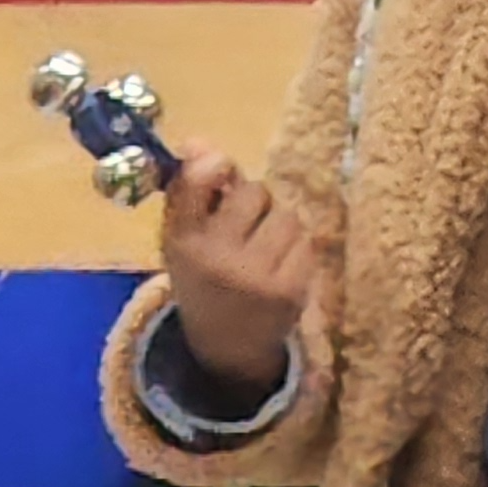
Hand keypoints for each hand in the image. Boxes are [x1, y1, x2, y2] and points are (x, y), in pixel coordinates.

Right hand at [160, 151, 314, 388]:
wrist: (224, 345)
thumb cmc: (202, 276)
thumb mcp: (183, 238)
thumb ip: (191, 189)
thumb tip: (198, 141)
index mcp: (182, 242)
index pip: (194, 187)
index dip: (212, 168)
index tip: (220, 165)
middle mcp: (216, 258)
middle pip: (255, 193)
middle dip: (255, 199)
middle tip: (247, 219)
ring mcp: (256, 276)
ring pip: (287, 215)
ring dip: (279, 220)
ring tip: (263, 243)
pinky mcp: (290, 290)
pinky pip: (305, 241)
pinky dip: (296, 246)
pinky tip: (279, 263)